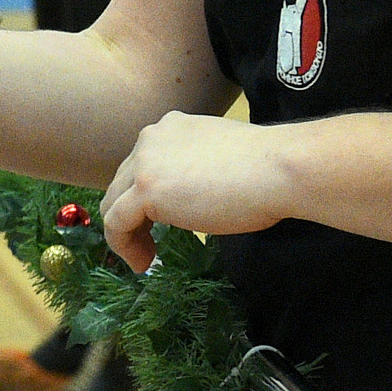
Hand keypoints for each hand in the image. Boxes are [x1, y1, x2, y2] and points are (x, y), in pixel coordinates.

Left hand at [100, 112, 289, 270]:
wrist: (277, 169)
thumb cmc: (265, 170)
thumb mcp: (218, 160)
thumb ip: (195, 170)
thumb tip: (191, 199)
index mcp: (171, 128)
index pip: (143, 164)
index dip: (145, 197)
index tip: (158, 223)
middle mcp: (152, 138)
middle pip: (122, 182)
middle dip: (131, 216)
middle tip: (150, 244)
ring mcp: (146, 163)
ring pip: (113, 203)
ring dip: (125, 234)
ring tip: (144, 257)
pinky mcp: (146, 190)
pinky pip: (115, 223)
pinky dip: (123, 246)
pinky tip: (143, 262)